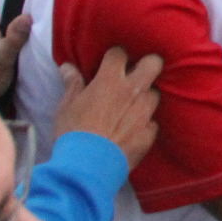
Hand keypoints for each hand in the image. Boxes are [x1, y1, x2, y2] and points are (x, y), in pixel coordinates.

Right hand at [54, 48, 164, 168]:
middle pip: (154, 63)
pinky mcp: (150, 133)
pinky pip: (152, 123)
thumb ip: (72, 84)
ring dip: (145, 98)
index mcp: (110, 80)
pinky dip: (144, 125)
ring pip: (155, 94)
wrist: (86, 168)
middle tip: (136, 74)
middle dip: (148, 65)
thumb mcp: (66, 106)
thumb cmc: (73, 133)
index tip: (110, 63)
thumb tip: (67, 66)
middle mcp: (133, 91)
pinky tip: (133, 131)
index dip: (114, 57)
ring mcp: (145, 112)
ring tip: (132, 107)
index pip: (119, 53)